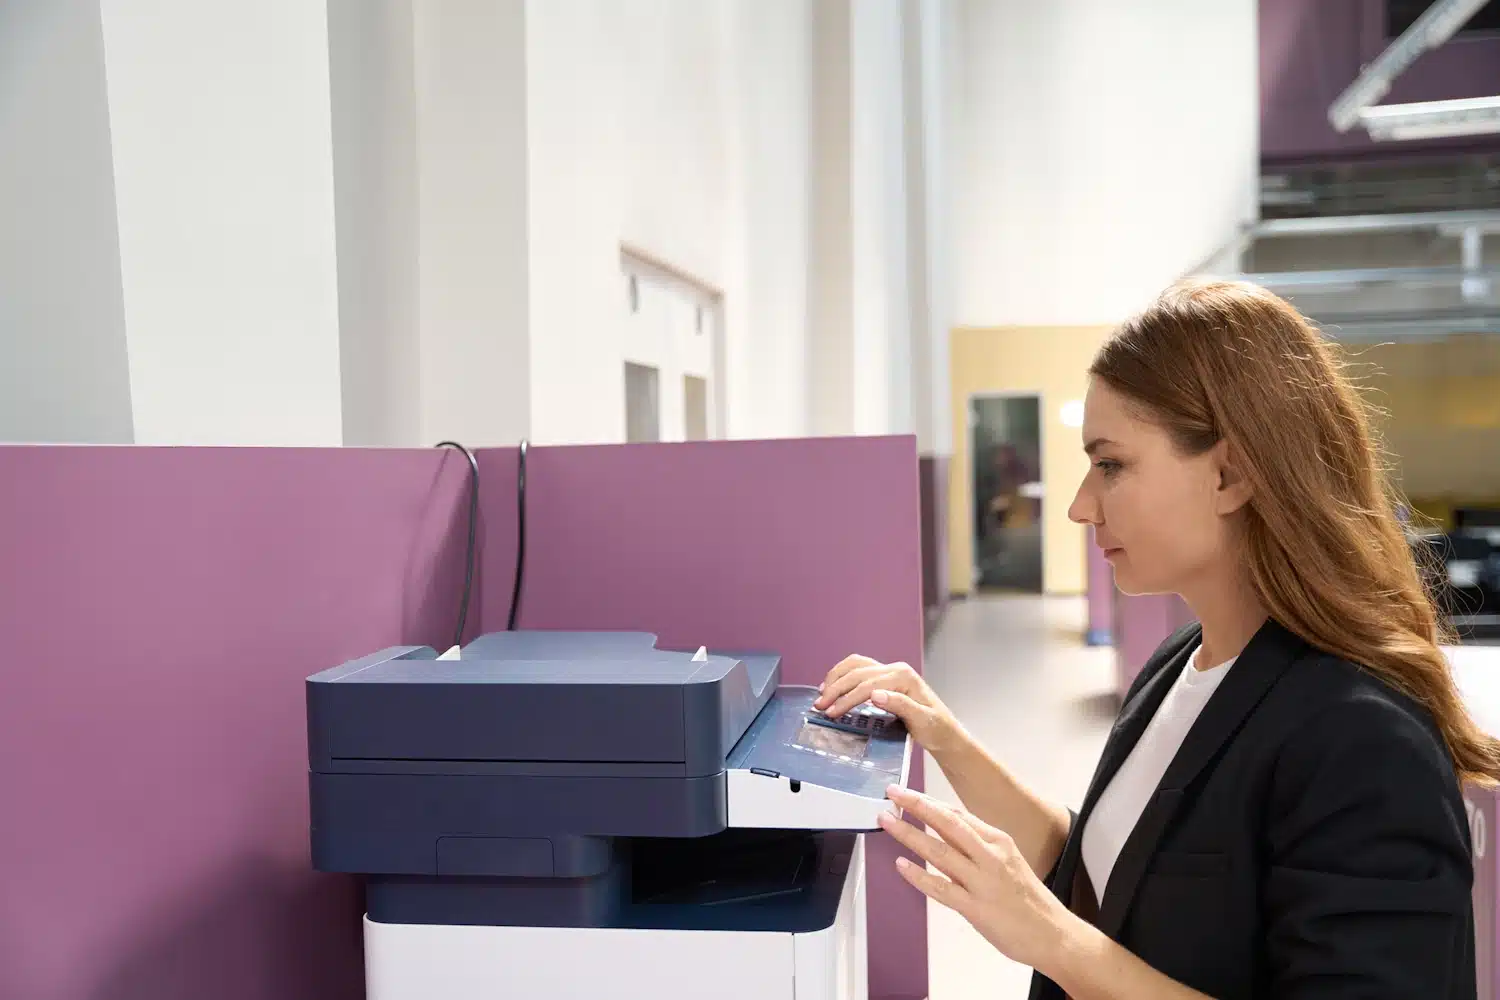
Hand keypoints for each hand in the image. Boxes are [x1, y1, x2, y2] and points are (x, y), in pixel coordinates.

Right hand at [813, 654, 963, 754]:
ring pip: (855, 665)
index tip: (832, 712)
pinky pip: (859, 668)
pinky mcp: (885, 677)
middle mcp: (896, 669)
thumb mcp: (922, 721)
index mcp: (904, 677)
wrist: (945, 732)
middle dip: (836, 689)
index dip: (847, 698)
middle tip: (820, 705)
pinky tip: (832, 685)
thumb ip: (900, 706)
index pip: (867, 685)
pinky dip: (843, 674)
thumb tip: (875, 695)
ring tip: (821, 694)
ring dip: (836, 678)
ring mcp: (890, 671)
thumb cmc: (936, 729)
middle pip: (858, 673)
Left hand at [878, 784, 1074, 972]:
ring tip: (886, 821)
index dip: (928, 801)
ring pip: (940, 851)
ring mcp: (982, 882)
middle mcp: (990, 856)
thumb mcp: (1006, 861)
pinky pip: (941, 888)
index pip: (958, 813)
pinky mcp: (976, 908)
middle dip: (916, 805)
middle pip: (948, 823)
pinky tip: (901, 866)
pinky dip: (919, 876)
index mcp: (998, 841)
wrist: (1053, 934)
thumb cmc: (1027, 898)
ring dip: (909, 834)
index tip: (905, 792)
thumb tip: (940, 833)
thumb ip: (974, 849)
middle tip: (891, 793)